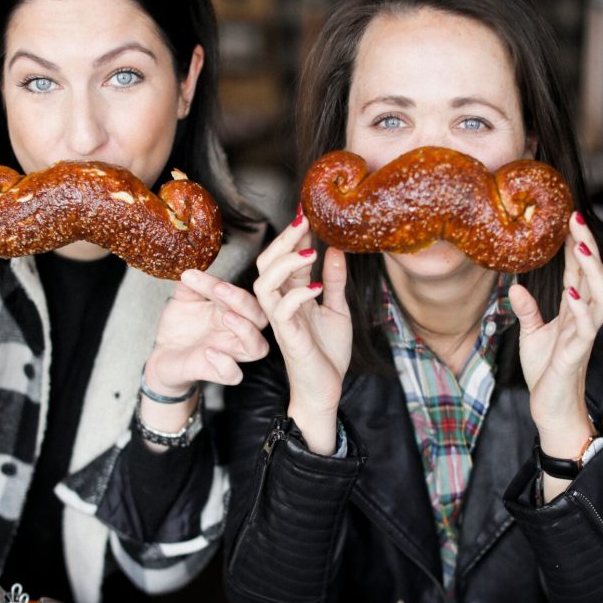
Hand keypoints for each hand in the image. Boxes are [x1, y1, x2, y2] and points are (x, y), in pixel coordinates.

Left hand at [147, 270, 268, 391]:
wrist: (164, 356)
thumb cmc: (180, 327)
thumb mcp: (182, 299)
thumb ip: (190, 283)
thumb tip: (191, 266)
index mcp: (232, 311)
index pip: (242, 296)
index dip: (225, 285)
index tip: (193, 276)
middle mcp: (236, 332)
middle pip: (260, 319)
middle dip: (243, 303)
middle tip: (220, 291)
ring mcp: (229, 354)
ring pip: (258, 348)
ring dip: (246, 331)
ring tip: (226, 318)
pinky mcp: (217, 373)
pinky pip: (234, 375)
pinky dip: (226, 364)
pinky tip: (208, 351)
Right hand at [253, 211, 351, 451]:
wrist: (324, 390)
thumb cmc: (326, 353)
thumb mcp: (337, 309)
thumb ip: (333, 280)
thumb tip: (335, 248)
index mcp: (291, 295)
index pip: (285, 258)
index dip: (295, 235)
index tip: (308, 211)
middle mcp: (281, 304)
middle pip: (267, 263)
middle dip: (283, 239)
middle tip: (304, 219)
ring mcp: (282, 320)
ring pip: (265, 283)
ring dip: (286, 263)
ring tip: (309, 252)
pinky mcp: (288, 337)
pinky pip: (282, 311)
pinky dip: (297, 295)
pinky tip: (315, 287)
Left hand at [509, 212, 602, 450]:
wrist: (551, 408)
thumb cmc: (546, 372)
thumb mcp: (531, 335)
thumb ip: (527, 310)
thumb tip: (516, 286)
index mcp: (572, 312)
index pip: (577, 273)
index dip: (575, 246)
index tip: (568, 218)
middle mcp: (583, 320)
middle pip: (593, 277)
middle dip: (587, 247)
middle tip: (576, 217)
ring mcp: (582, 336)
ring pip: (600, 298)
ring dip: (592, 273)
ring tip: (581, 247)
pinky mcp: (576, 355)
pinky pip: (584, 329)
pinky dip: (580, 310)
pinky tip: (572, 293)